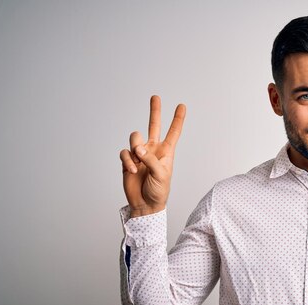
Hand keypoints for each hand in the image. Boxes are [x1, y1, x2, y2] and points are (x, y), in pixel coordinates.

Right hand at [120, 95, 185, 216]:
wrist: (144, 204)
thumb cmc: (158, 191)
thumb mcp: (161, 175)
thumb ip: (151, 160)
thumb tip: (138, 148)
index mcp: (166, 152)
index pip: (173, 133)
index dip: (177, 119)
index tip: (182, 106)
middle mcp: (153, 150)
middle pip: (153, 126)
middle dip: (154, 111)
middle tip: (155, 97)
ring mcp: (140, 154)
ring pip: (135, 137)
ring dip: (136, 147)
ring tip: (138, 161)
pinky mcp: (128, 160)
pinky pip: (125, 152)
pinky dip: (127, 160)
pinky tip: (131, 170)